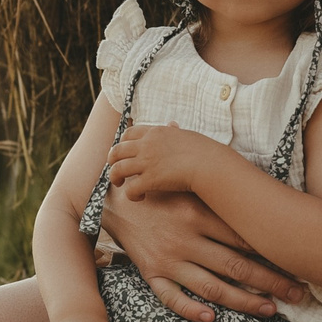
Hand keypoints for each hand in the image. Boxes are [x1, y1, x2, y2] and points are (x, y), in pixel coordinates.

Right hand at [99, 187, 307, 321]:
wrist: (113, 198)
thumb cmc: (160, 188)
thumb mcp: (187, 181)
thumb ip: (217, 186)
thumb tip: (252, 181)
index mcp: (199, 213)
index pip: (244, 238)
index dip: (273, 253)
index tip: (297, 263)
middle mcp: (187, 239)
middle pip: (237, 266)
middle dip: (272, 281)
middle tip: (298, 293)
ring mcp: (169, 259)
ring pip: (213, 287)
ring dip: (245, 302)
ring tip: (271, 309)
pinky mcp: (151, 273)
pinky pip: (172, 298)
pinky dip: (191, 310)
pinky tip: (212, 318)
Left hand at [105, 123, 219, 197]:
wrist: (210, 164)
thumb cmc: (203, 151)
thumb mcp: (185, 135)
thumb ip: (173, 131)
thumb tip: (172, 124)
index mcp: (155, 133)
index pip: (128, 133)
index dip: (122, 143)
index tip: (124, 153)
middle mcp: (147, 145)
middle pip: (117, 150)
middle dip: (112, 161)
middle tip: (117, 170)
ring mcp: (147, 162)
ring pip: (117, 169)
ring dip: (115, 178)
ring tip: (120, 184)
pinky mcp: (150, 180)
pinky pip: (130, 189)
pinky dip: (131, 195)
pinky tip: (140, 197)